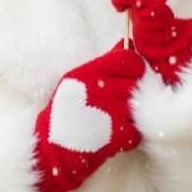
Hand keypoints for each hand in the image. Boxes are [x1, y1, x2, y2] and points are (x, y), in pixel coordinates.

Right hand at [33, 43, 144, 191]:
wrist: (52, 147)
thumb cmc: (65, 111)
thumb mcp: (78, 80)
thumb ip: (104, 63)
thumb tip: (126, 45)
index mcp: (91, 72)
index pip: (130, 60)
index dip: (135, 68)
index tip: (131, 76)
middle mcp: (101, 89)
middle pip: (137, 83)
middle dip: (134, 92)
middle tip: (124, 101)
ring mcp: (110, 113)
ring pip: (139, 107)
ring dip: (132, 114)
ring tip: (117, 119)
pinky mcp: (115, 136)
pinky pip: (135, 131)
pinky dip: (129, 135)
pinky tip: (116, 135)